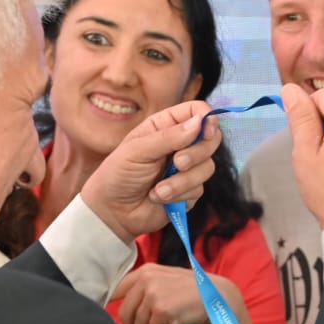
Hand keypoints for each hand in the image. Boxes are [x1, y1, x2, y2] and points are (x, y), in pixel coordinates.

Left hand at [80, 102, 220, 241]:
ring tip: (158, 189)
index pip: (196, 111)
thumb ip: (169, 136)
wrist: (113, 211)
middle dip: (198, 153)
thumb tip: (200, 122)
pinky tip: (158, 198)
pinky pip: (198, 189)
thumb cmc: (118, 174)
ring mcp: (186, 168)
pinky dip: (178, 195)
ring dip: (182, 181)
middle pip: (211, 139)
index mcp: (165, 125)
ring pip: (207, 167)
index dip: (207, 118)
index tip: (207, 131)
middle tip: (178, 163)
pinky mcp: (189, 190)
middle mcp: (179, 144)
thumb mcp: (138, 150)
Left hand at [113, 264, 237, 323]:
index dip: (112, 307)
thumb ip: (144, 289)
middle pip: (124, 312)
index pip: (117, 290)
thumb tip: (121, 308)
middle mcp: (146, 279)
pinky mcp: (161, 310)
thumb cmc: (192, 294)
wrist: (218, 298)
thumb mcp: (166, 282)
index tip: (120, 320)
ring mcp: (153, 294)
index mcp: (145, 271)